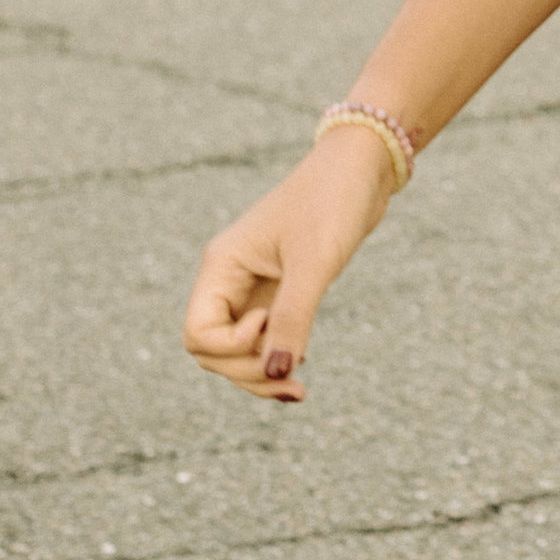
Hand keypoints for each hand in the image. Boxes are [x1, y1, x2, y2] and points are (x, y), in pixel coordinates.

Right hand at [182, 125, 397, 400]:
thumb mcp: (314, 263)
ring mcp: (252, 287)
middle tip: (293, 378)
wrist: (361, 169)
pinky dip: (276, 359)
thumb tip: (277, 375)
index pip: (198, 334)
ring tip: (298, 390)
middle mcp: (230, 280)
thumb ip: (294, 318)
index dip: (230, 348)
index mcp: (222, 266)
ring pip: (236, 351)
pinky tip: (300, 367)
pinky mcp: (278, 291)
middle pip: (212, 352)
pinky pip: (263, 339)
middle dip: (245, 372)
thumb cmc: (332, 202)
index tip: (270, 322)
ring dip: (260, 374)